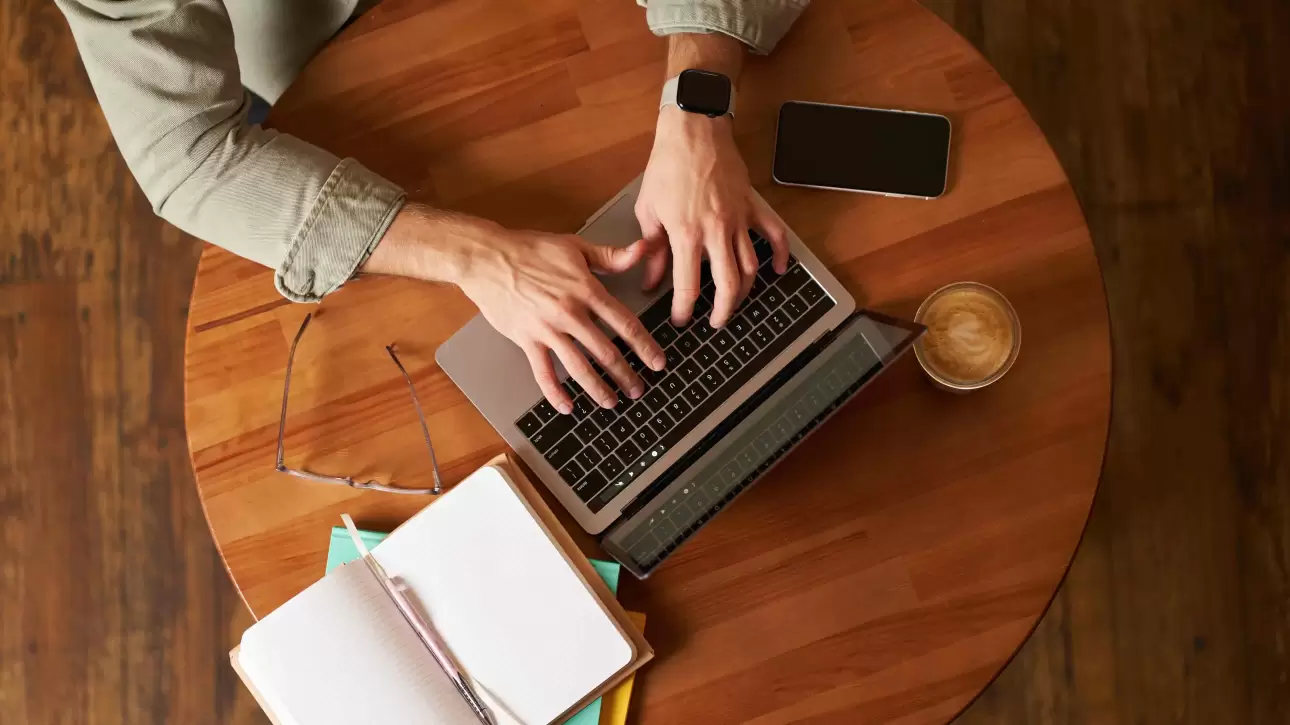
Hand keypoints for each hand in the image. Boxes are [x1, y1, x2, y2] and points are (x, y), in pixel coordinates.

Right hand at [454, 224, 665, 413]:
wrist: (488, 258)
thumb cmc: (529, 249)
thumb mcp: (575, 246)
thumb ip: (610, 256)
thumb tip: (642, 250)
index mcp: (586, 290)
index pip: (624, 323)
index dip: (644, 345)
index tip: (657, 362)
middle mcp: (570, 313)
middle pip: (606, 351)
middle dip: (626, 374)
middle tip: (638, 389)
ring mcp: (547, 329)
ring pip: (579, 367)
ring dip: (598, 388)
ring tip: (612, 403)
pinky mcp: (526, 340)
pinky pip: (543, 372)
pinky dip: (555, 393)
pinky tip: (568, 407)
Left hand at [635, 106, 789, 328]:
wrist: (693, 130)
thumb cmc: (667, 165)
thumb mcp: (649, 210)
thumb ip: (652, 249)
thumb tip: (650, 280)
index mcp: (686, 233)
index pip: (688, 286)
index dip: (684, 309)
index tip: (681, 319)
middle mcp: (716, 231)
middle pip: (728, 285)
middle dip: (723, 311)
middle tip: (715, 322)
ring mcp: (739, 219)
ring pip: (751, 267)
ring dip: (745, 290)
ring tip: (735, 301)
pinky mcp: (752, 206)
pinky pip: (773, 234)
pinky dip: (779, 255)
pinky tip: (776, 270)